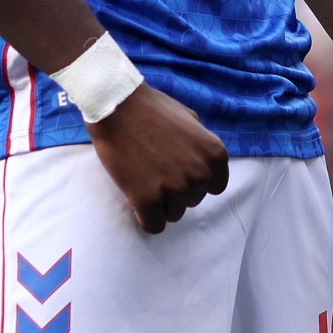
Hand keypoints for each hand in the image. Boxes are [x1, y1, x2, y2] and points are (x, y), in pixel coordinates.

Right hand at [92, 85, 229, 233]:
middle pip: (192, 201)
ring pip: (173, 214)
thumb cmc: (151, 108)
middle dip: (175, 190)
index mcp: (215, 154)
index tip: (177, 170)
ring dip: (159, 203)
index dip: (194, 181)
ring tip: (144, 178)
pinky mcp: (147, 199)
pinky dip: (144, 217)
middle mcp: (200, 173)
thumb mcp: (191, 119)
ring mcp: (175, 188)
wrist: (117, 106)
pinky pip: (154, 226)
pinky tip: (136, 199)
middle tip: (155, 169)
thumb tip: (203, 163)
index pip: (214, 187)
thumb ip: (201, 144)